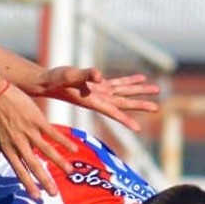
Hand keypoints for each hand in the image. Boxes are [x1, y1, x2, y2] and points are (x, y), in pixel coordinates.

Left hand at [0, 84, 77, 199]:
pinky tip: (74, 149)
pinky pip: (53, 133)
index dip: (28, 185)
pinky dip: (64, 141)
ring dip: (60, 162)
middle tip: (55, 194)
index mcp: (8, 150)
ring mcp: (29, 132)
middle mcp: (19, 144)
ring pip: (47, 151)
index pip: (20, 171)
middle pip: (34, 166)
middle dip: (45, 181)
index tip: (37, 197)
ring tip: (70, 172)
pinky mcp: (37, 120)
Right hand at [37, 68, 160, 131]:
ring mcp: (100, 91)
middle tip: (156, 108)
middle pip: (123, 103)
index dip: (124, 120)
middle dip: (140, 105)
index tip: (137, 129)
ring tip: (156, 89)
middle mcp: (99, 99)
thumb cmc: (56, 81)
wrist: (48, 82)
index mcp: (93, 100)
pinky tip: (141, 77)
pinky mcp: (99, 84)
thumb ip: (85, 75)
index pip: (112, 112)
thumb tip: (99, 75)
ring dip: (139, 91)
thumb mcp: (69, 76)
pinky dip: (129, 80)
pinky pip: (118, 82)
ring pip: (124, 92)